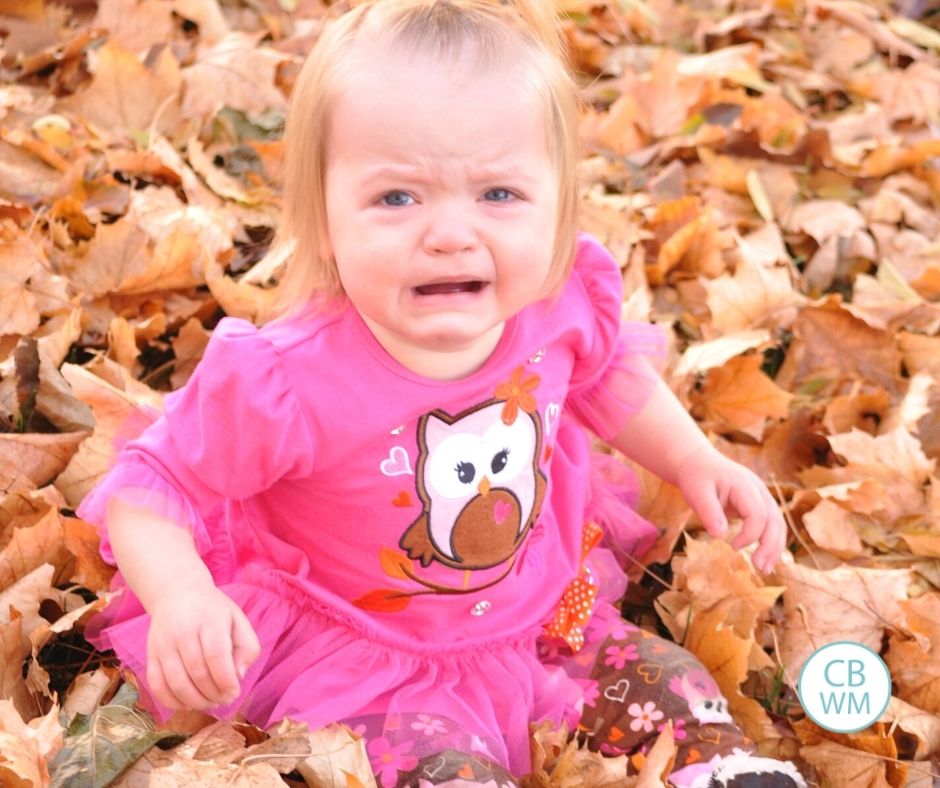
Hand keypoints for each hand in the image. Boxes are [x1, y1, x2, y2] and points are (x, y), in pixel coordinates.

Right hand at [145, 583, 259, 710]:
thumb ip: (247, 647)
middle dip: (214, 694)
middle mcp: (183, 631)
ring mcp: (163, 644)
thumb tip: (238, 676)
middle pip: (197, 672)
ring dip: (195, 701)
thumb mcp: (238, 620)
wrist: (177, 593)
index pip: (215, 655)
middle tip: (225, 699)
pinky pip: (156, 685)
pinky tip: (188, 704)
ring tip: (210, 703)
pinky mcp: (150, 654)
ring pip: (176, 682)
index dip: (225, 680)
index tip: (235, 692)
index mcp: (209, 620)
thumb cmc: (213, 611)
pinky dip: (171, 702)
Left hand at [675, 445, 786, 572]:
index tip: (733, 547)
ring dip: (775, 547)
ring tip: (765, 569)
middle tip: (759, 568)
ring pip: (777, 524)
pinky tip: (765, 558)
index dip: (750, 534)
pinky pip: (771, 524)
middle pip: (775, 520)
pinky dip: (770, 541)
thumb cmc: (696, 477)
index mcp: (745, 485)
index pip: (758, 514)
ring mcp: (761, 497)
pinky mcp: (758, 505)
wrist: (698, 463)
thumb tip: (720, 535)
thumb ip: (708, 512)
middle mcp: (759, 490)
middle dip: (770, 546)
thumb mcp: (697, 493)